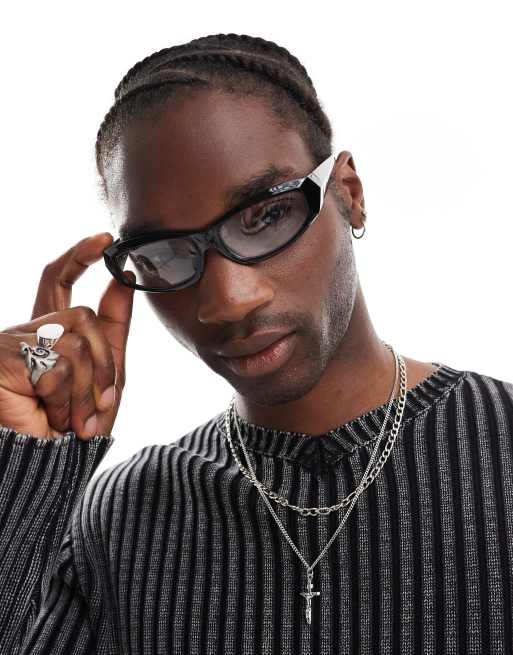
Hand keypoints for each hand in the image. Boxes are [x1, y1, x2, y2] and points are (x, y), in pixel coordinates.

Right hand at [0, 232, 134, 440]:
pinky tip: (54, 419)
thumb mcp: (105, 374)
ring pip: (79, 341)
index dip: (79, 256)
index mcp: (47, 331)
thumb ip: (113, 328)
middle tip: (103, 401)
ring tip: (75, 419)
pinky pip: (61, 367)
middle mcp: (27, 331)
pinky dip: (70, 400)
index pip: (56, 280)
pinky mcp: (4, 358)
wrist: (47, 464)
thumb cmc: (74, 423)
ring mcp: (12, 342)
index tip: (106, 239)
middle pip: (81, 315)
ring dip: (89, 389)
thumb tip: (124, 279)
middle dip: (105, 360)